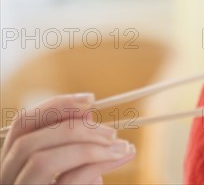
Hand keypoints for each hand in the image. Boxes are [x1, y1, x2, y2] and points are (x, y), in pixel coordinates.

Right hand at [0, 94, 135, 183]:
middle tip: (112, 132)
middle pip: (29, 141)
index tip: (91, 99)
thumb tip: (88, 112)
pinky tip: (120, 156)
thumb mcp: (75, 168)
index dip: (54, 106)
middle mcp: (7, 182)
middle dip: (75, 127)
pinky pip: (69, 180)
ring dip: (87, 145)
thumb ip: (76, 143)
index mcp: (12, 166)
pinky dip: (97, 162)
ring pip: (41, 160)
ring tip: (120, 146)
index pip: (22, 125)